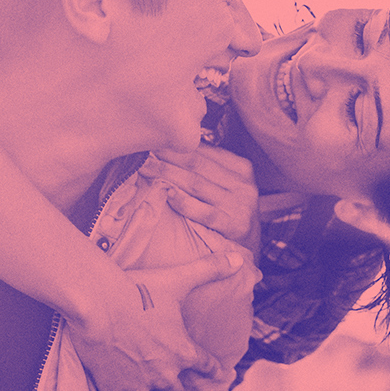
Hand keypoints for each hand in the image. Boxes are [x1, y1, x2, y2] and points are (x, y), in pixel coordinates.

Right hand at [67, 252, 246, 390]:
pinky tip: (118, 383)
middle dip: (178, 385)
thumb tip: (238, 259)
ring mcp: (138, 384)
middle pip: (178, 390)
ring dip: (149, 388)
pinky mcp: (113, 387)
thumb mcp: (177, 279)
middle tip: (177, 384)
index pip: (206, 366)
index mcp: (182, 351)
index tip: (221, 376)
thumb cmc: (137, 291)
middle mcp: (164, 373)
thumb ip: (210, 269)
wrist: (96, 303)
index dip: (213, 370)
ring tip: (146, 384)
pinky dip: (120, 389)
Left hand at [141, 145, 259, 250]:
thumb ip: (205, 168)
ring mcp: (240, 205)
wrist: (250, 250)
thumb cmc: (229, 213)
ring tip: (144, 169)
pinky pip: (205, 212)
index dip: (173, 145)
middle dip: (165, 157)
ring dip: (167, 175)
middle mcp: (243, 184)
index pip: (202, 151)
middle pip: (196, 165)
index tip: (151, 140)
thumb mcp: (226, 186)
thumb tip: (167, 148)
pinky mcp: (235, 226)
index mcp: (241, 168)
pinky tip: (167, 193)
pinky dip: (184, 202)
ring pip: (196, 184)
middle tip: (139, 152)